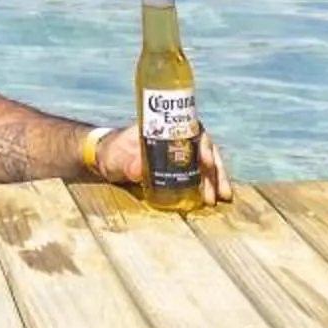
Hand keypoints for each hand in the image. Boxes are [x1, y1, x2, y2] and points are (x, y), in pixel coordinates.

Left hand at [92, 124, 235, 203]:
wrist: (104, 160)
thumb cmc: (111, 153)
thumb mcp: (116, 158)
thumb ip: (126, 163)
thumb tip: (139, 170)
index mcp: (164, 129)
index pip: (191, 130)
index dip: (202, 144)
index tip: (206, 162)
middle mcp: (175, 138)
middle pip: (204, 147)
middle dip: (215, 168)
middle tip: (218, 191)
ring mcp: (178, 153)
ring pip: (205, 160)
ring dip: (216, 177)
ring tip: (222, 197)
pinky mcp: (176, 169)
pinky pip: (198, 173)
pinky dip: (208, 183)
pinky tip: (214, 198)